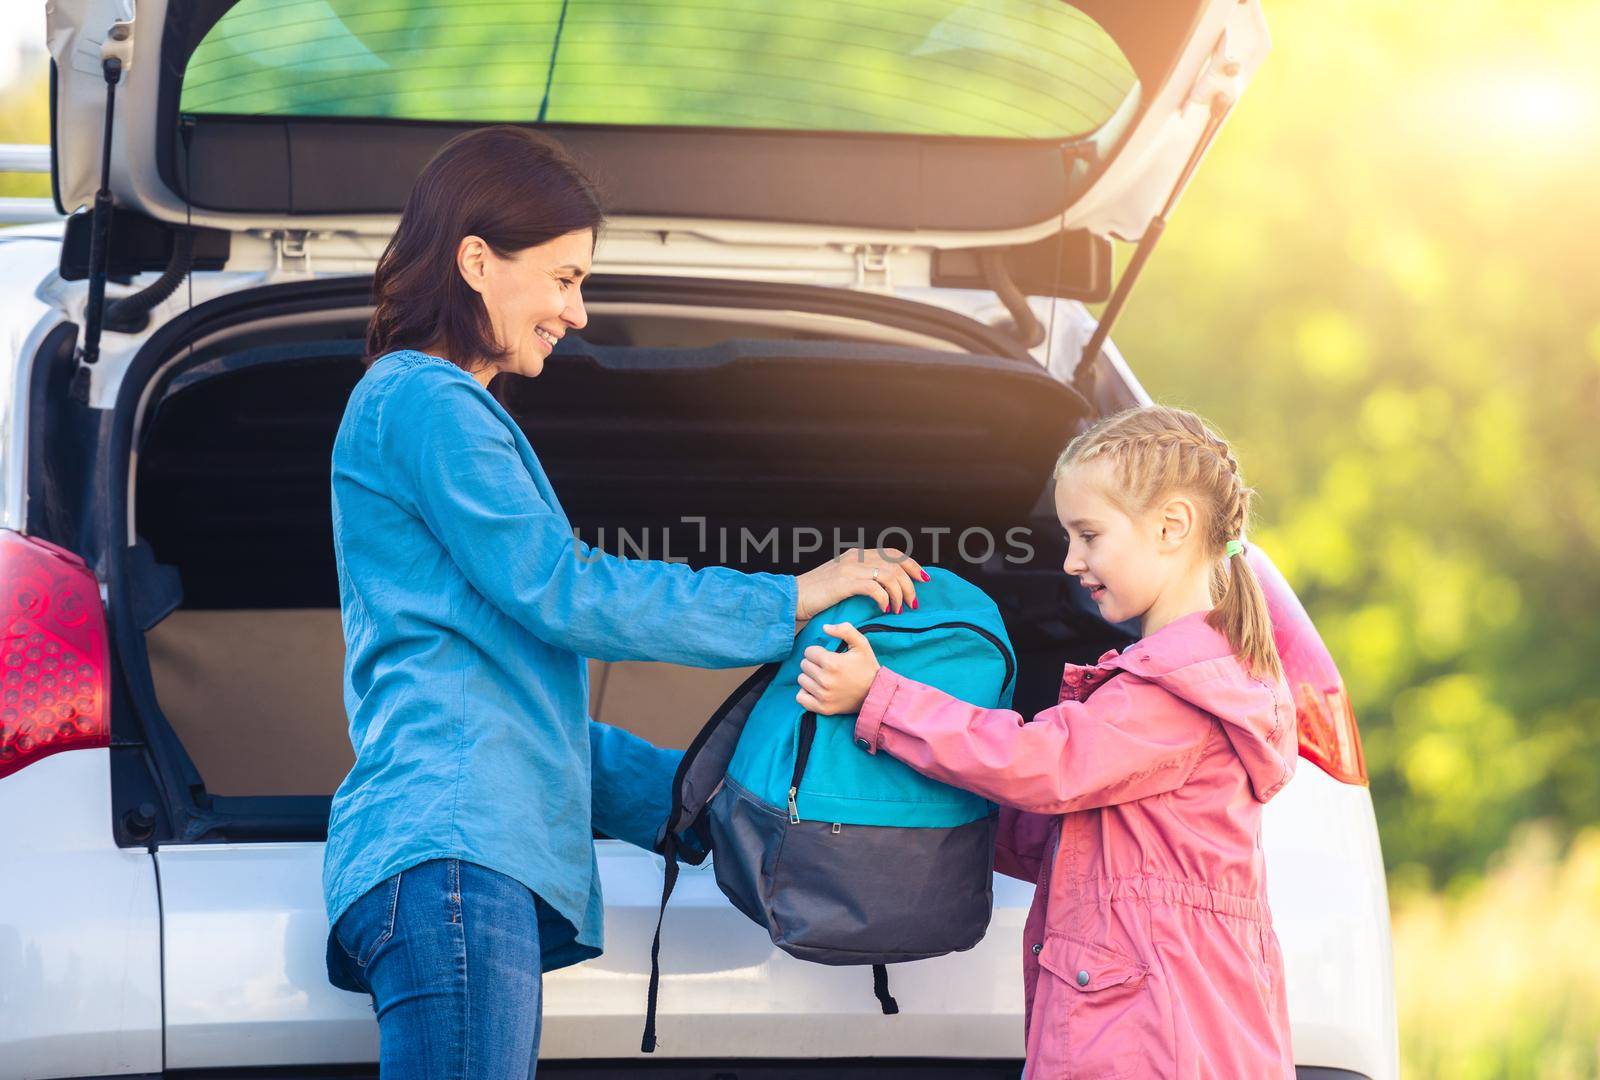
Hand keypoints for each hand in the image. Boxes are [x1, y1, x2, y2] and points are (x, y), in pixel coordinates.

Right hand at [795, 547, 928, 624]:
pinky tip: (886, 609)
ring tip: (900, 609)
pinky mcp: (845, 583)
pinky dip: (885, 599)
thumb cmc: (816, 595)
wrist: (792, 597)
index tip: (923, 579)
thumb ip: (860, 579)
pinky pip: (875, 588)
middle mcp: (856, 557)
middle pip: (896, 564)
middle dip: (911, 584)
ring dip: (900, 594)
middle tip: (914, 602)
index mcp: (856, 554)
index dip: (912, 565)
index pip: (893, 554)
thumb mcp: (841, 580)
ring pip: (890, 575)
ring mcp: (850, 568)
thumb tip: (884, 589)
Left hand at [796, 623, 880, 715]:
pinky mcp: (823, 708)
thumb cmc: (867, 667)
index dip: (818, 651)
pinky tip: (816, 689)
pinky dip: (806, 693)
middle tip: (827, 667)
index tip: (827, 656)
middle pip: (804, 665)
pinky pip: (801, 698)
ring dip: (810, 677)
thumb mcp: (861, 644)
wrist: (876, 693)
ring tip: (823, 677)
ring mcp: (823, 696)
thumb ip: (845, 630)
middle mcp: (825, 680)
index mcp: (832, 663)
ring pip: (801, 680)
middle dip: (813, 663)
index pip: (808, 652)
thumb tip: (824, 627)